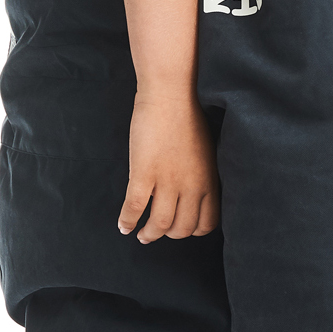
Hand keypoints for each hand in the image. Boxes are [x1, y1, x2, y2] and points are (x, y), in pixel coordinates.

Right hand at [119, 89, 220, 242]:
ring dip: (148, 235)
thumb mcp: (206, 152)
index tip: (180, 229)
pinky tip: (123, 226)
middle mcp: (191, 186)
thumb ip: (202, 176)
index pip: (206, 224)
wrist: (170, 96)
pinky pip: (134, 207)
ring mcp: (167, 181)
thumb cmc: (187, 118)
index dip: (191, 231)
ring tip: (141, 235)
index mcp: (209, 181)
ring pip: (159, 224)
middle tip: (156, 233)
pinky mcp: (144, 173)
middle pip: (181, 228)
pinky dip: (127, 221)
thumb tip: (194, 193)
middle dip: (168, 235)